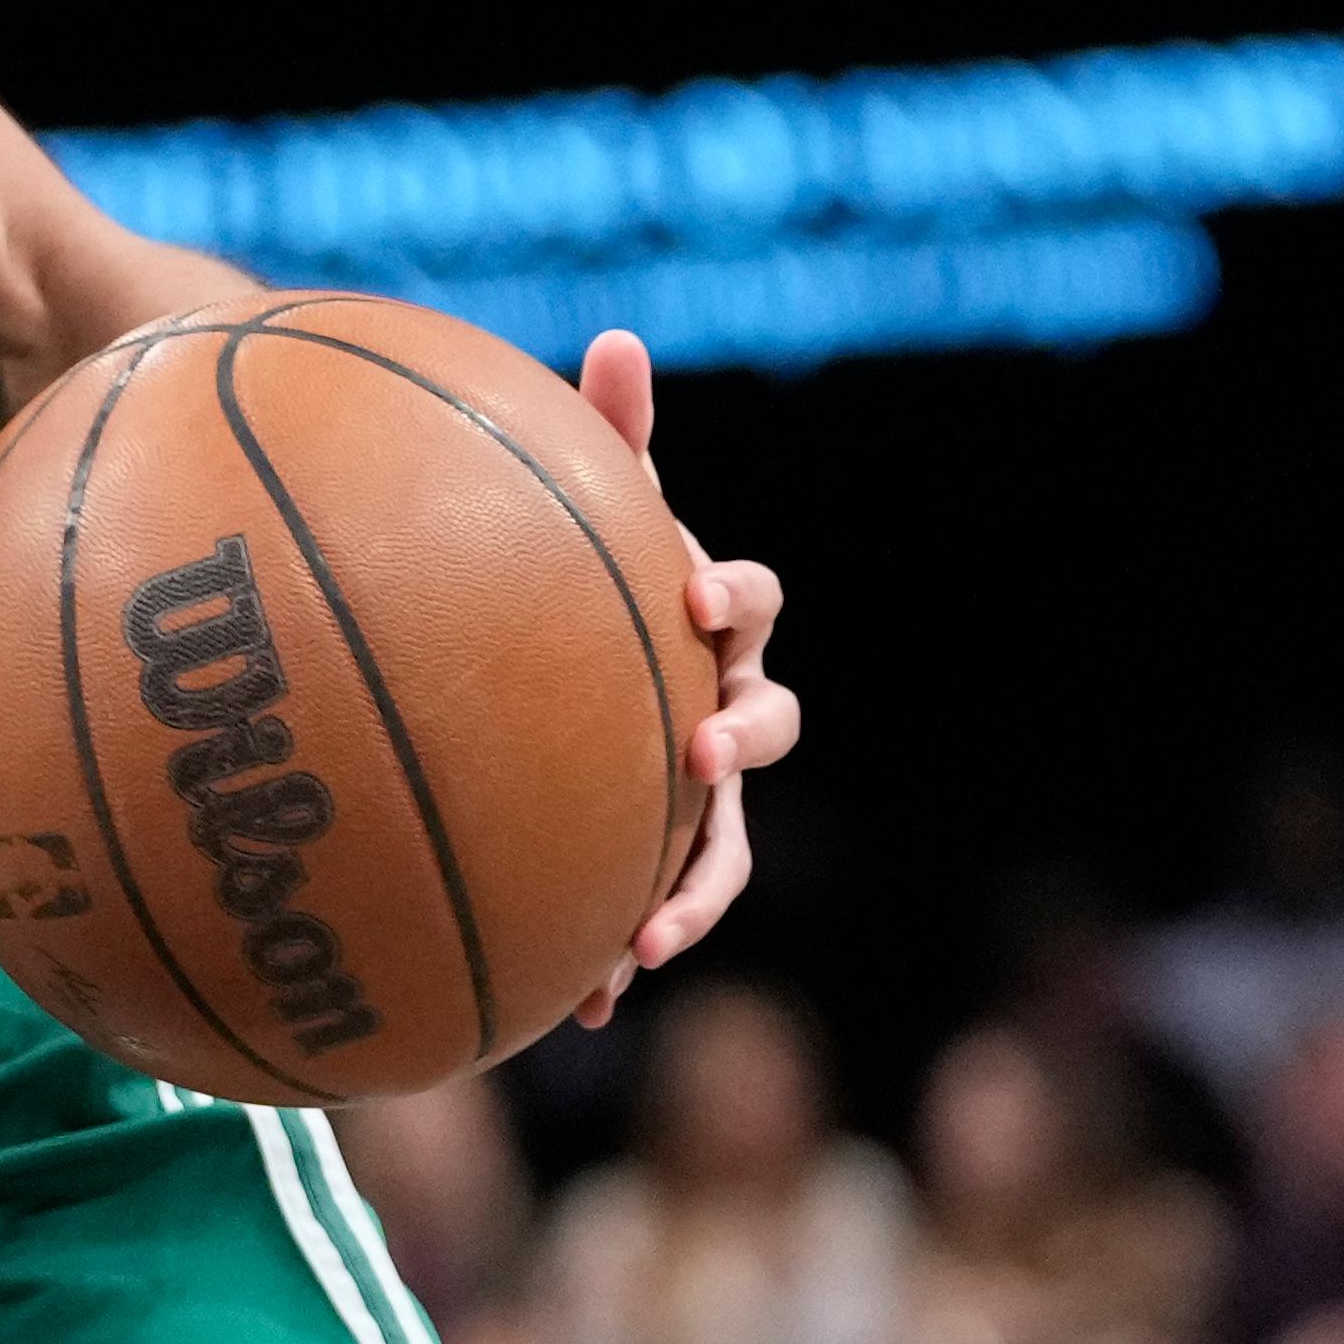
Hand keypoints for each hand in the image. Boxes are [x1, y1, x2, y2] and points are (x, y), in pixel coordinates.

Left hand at [563, 330, 795, 1027]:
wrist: (575, 671)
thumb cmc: (592, 580)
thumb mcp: (594, 514)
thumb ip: (610, 438)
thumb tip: (618, 335)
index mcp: (714, 622)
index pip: (752, 601)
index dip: (735, 599)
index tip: (694, 596)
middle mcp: (727, 704)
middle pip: (769, 725)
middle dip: (742, 742)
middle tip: (698, 755)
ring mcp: (704, 792)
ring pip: (726, 845)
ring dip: (695, 890)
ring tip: (648, 939)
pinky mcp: (663, 860)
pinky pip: (655, 911)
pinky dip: (621, 955)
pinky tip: (574, 1008)